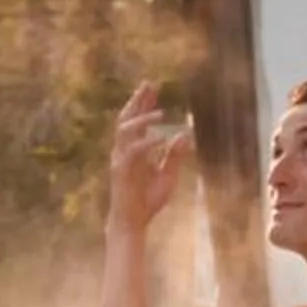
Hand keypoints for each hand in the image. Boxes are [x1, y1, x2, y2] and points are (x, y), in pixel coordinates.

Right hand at [104, 80, 191, 234]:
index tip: (152, 86)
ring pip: (125, 130)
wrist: (132, 223)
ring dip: (142, 119)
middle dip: (138, 100)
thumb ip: (175, 156)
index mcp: (134, 150)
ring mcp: (120, 160)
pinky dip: (148, 143)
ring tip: (160, 111)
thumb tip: (186, 135)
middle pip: (127, 118)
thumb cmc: (147, 201)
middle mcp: (124, 151)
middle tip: (149, 83)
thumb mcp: (167, 176)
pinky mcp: (121, 171)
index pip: (138, 120)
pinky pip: (133, 152)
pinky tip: (163, 137)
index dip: (145, 103)